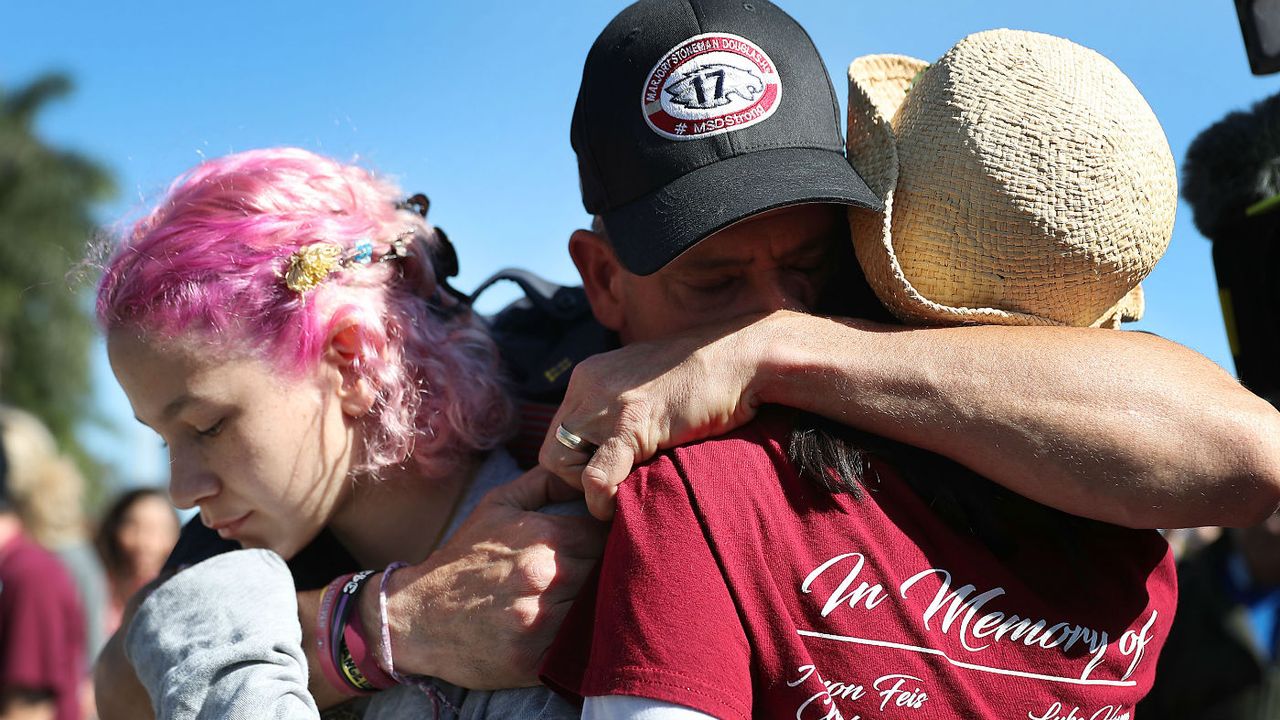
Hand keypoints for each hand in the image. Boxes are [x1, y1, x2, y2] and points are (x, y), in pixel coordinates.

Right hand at [379, 468, 605, 688]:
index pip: (610, 533)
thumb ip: (544, 483)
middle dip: (618, 568)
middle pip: (613, 570)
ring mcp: (543, 622)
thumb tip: (585, 469)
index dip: (617, 535)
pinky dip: (591, 639)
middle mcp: (548, 578)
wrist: (415, 618)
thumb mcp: (497, 506)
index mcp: (545, 538)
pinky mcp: (537, 660)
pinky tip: (587, 631)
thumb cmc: (462, 559)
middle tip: (619, 571)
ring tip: (606, 599)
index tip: (618, 540)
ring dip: (607, 604)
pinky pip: (584, 647)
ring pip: (604, 608)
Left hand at [540, 313, 775, 519]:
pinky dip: (602, 499)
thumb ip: (622, 409)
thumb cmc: (705, 379)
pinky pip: (595, 475)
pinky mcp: (631, 423)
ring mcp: (607, 402)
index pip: (558, 432)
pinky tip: (619, 505)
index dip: (578, 462)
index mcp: (590, 375)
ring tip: (622, 492)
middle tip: (616, 484)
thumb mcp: (649, 386)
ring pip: (562, 463)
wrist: (742, 358)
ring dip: (588, 490)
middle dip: (577, 478)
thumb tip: (614, 448)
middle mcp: (589, 383)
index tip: (611, 473)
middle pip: (553, 449)